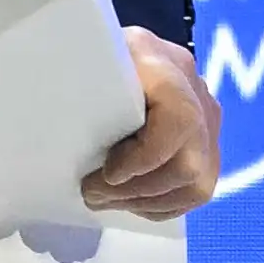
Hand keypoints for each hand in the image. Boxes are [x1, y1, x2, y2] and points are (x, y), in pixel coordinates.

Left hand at [81, 32, 221, 218]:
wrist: (114, 58)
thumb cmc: (89, 62)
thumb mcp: (81, 60)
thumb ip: (78, 82)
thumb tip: (54, 115)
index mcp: (164, 64)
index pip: (180, 119)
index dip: (146, 157)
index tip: (108, 171)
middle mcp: (197, 92)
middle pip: (188, 164)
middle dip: (136, 190)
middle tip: (93, 192)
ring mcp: (209, 122)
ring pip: (195, 184)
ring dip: (144, 202)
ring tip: (106, 198)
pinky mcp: (209, 148)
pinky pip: (194, 192)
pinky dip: (158, 204)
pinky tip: (127, 198)